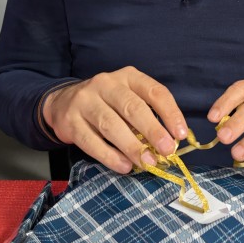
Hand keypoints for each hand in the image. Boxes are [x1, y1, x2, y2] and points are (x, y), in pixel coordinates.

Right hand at [43, 67, 187, 173]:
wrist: (62, 103)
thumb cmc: (106, 104)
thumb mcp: (128, 99)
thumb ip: (147, 116)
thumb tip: (169, 143)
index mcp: (128, 76)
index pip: (154, 92)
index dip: (170, 113)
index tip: (181, 134)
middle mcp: (106, 84)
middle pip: (132, 107)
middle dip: (152, 130)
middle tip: (166, 150)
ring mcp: (85, 101)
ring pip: (111, 125)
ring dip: (132, 147)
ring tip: (147, 163)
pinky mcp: (70, 121)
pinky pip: (91, 141)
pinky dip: (109, 156)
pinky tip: (124, 166)